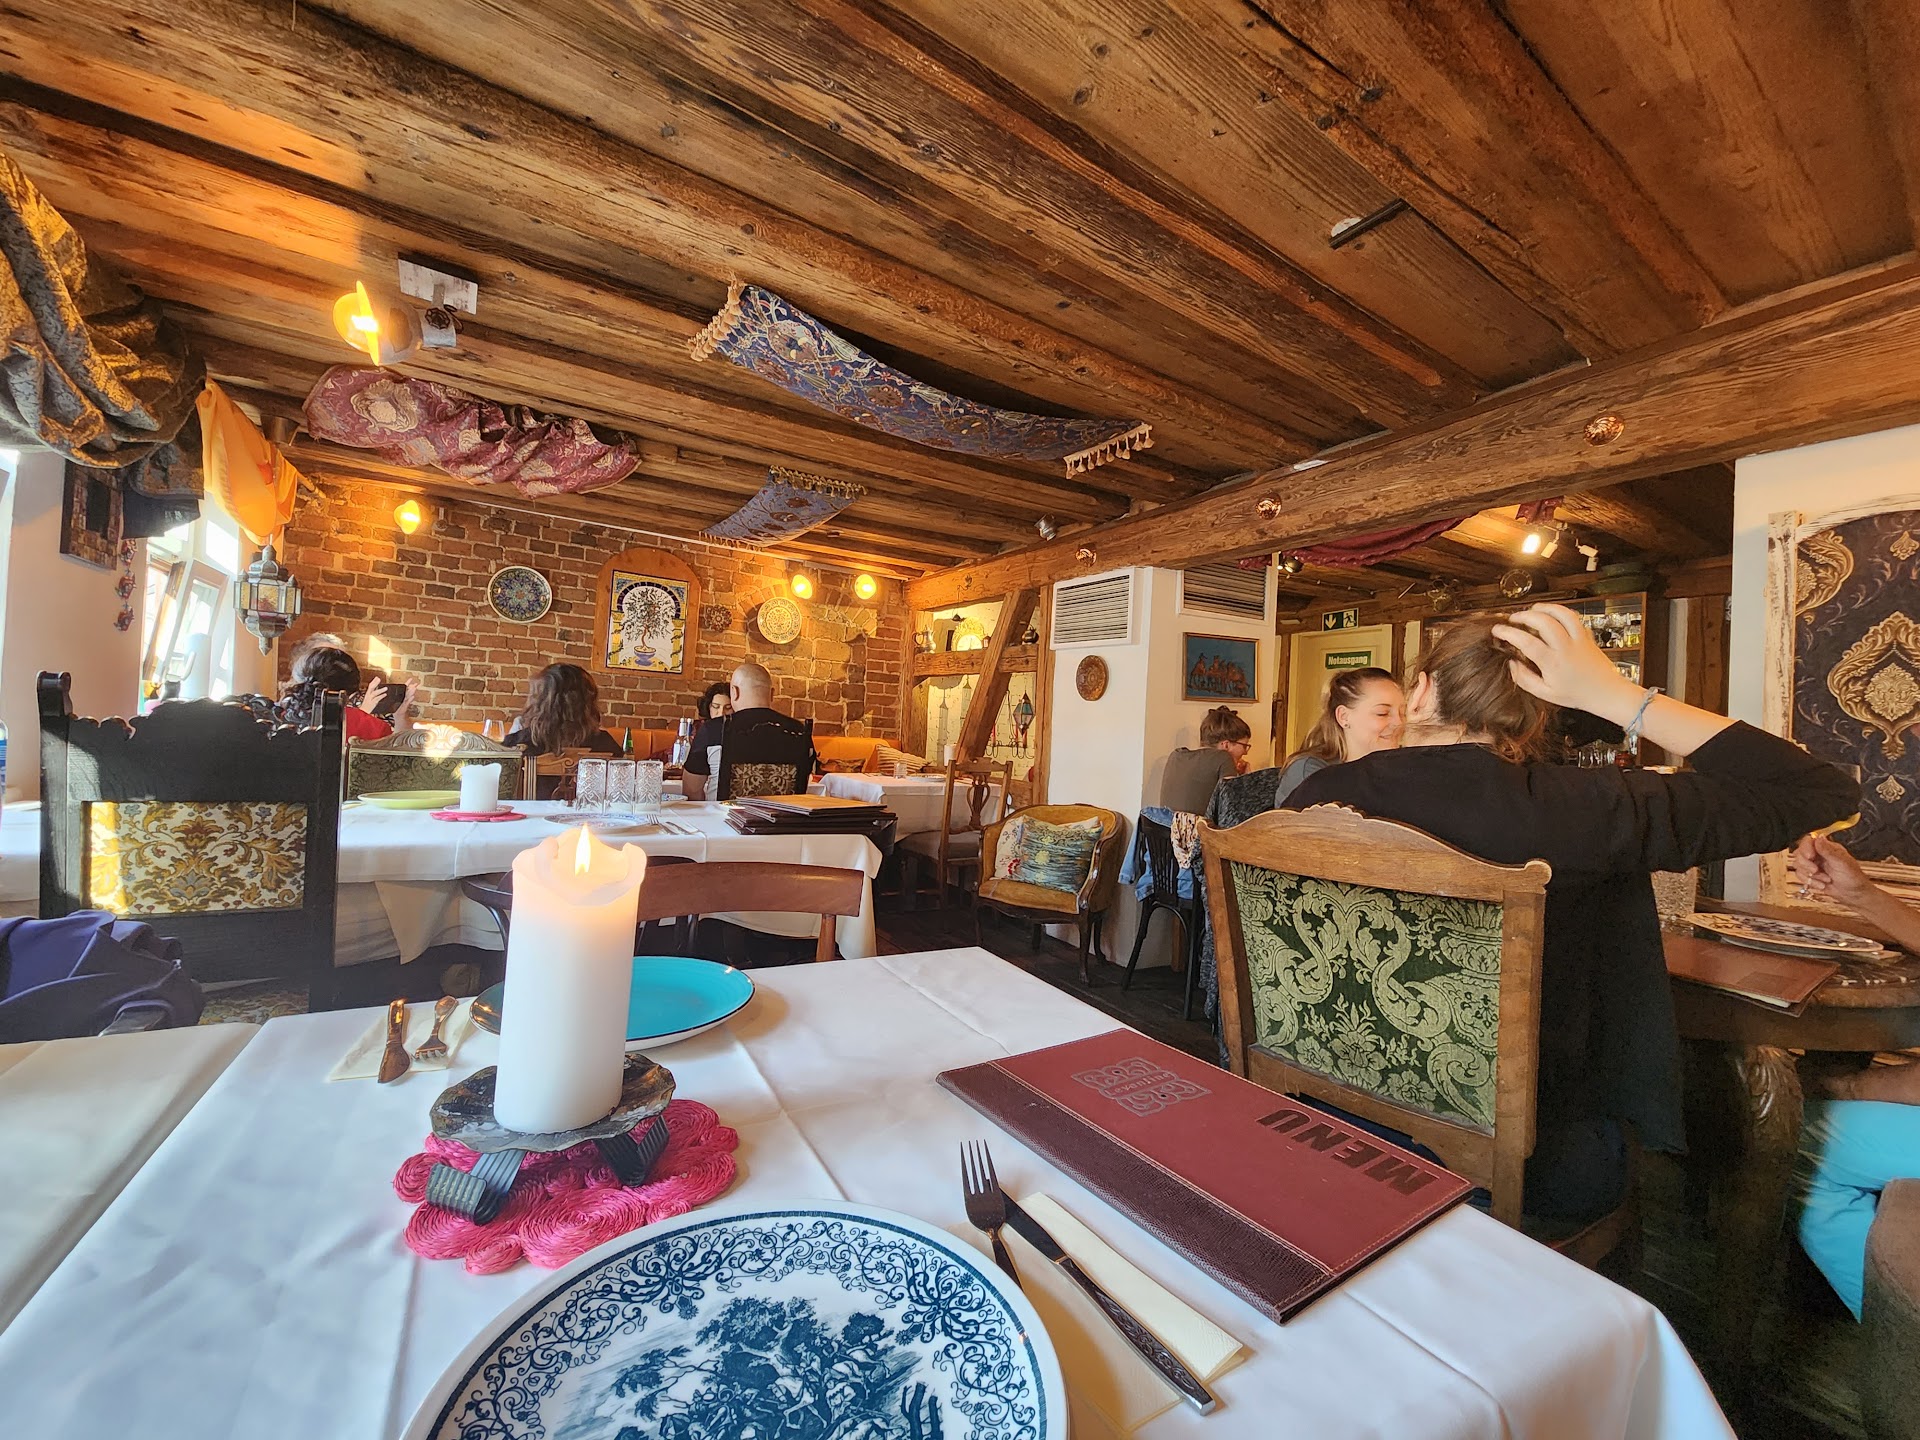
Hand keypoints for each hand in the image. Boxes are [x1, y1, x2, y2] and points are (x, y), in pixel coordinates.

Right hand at [360, 677, 388, 714]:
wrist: (363, 712)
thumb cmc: (366, 706)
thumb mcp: (369, 698)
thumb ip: (373, 693)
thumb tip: (377, 688)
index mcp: (367, 694)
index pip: (370, 686)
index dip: (373, 681)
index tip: (377, 677)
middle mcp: (368, 696)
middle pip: (371, 688)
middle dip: (375, 683)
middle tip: (379, 679)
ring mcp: (370, 699)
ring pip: (374, 693)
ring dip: (380, 690)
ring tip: (386, 688)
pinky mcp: (372, 704)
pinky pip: (376, 699)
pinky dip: (381, 696)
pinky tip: (385, 694)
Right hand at [1490, 604, 1643, 722]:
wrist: (1606, 693)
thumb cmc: (1576, 694)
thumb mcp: (1545, 693)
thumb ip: (1524, 679)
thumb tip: (1511, 664)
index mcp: (1553, 663)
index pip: (1526, 642)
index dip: (1509, 633)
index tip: (1497, 630)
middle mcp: (1566, 648)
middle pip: (1543, 621)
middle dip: (1524, 615)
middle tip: (1513, 619)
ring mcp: (1579, 639)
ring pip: (1561, 613)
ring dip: (1543, 608)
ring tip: (1531, 610)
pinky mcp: (1586, 635)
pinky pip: (1573, 616)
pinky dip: (1558, 611)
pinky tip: (1550, 614)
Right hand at [1791, 833, 1873, 906]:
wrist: (1853, 895)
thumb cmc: (1853, 878)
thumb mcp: (1842, 863)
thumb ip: (1828, 850)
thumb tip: (1819, 837)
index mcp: (1827, 848)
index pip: (1809, 841)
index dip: (1806, 848)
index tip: (1809, 856)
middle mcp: (1818, 855)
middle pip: (1799, 853)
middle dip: (1806, 864)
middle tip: (1816, 870)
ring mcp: (1814, 865)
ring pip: (1798, 865)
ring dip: (1810, 875)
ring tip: (1824, 879)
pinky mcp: (1811, 876)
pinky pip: (1800, 876)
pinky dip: (1810, 882)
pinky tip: (1821, 884)